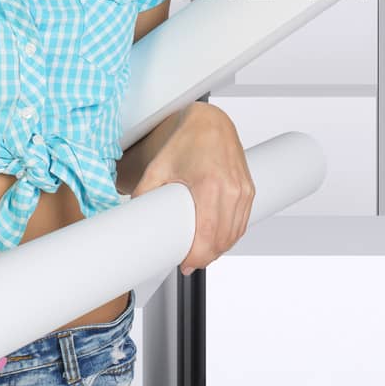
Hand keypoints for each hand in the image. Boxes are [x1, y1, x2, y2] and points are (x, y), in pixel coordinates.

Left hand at [129, 103, 254, 275]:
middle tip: (188, 263)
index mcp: (210, 184)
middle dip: (206, 257)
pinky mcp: (249, 190)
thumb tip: (135, 220)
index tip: (184, 264)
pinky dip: (231, 236)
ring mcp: (244, 190)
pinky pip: (242, 223)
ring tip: (200, 254)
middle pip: (223, 240)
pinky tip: (218, 241)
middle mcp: (232, 189)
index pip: (208, 235)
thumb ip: (144, 194)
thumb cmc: (186, 140)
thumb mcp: (158, 167)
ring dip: (219, 249)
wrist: (210, 121)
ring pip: (234, 235)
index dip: (197, 256)